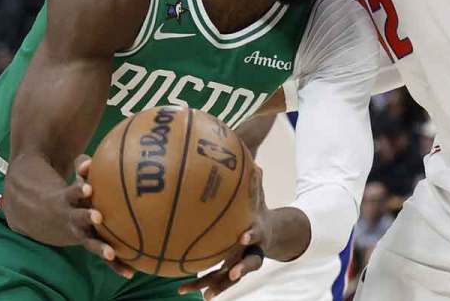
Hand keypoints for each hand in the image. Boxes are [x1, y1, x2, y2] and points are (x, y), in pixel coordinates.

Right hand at [65, 155, 135, 279]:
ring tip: (110, 253)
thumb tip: (88, 161)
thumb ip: (82, 166)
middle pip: (79, 218)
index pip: (74, 192)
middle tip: (98, 216)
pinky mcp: (89, 243)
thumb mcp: (75, 178)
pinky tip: (130, 272)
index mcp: (71, 199)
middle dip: (87, 217)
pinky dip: (115, 264)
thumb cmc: (73, 191)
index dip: (79, 189)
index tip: (87, 187)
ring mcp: (81, 232)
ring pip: (90, 241)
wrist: (46, 215)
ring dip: (100, 247)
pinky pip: (103, 255)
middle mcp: (74, 217)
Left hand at [179, 167, 267, 298]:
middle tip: (232, 273)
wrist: (269, 232)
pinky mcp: (228, 269)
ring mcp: (240, 263)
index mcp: (258, 233)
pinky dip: (200, 284)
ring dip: (217, 286)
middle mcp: (251, 251)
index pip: (256, 234)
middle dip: (241, 270)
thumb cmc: (258, 210)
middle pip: (249, 264)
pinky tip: (180, 289)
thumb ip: (253, 182)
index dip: (251, 235)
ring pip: (229, 278)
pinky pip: (214, 278)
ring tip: (203, 295)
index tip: (244, 235)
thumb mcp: (258, 196)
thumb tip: (252, 162)